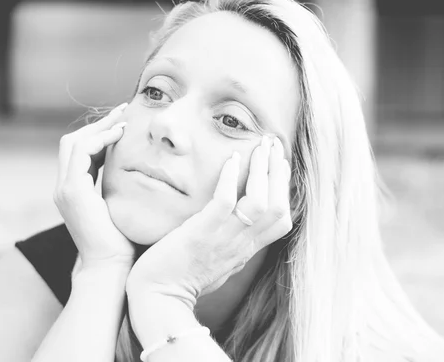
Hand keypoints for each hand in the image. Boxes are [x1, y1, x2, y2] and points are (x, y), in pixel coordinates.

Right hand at [53, 103, 135, 267]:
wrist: (111, 267)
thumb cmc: (123, 241)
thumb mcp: (122, 207)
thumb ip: (123, 188)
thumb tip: (145, 170)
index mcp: (75, 191)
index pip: (81, 152)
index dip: (101, 134)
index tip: (124, 123)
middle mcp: (65, 187)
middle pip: (73, 142)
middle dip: (99, 125)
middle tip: (123, 111)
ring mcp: (65, 189)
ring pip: (74, 142)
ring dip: (100, 127)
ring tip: (124, 119)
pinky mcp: (72, 191)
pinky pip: (81, 152)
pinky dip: (99, 139)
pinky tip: (120, 134)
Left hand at [126, 136, 292, 308]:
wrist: (158, 298)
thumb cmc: (182, 280)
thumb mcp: (219, 265)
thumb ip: (232, 246)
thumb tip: (239, 231)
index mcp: (246, 250)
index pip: (282, 220)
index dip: (285, 189)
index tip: (280, 164)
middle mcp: (241, 245)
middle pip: (278, 206)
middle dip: (279, 172)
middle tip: (274, 145)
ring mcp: (223, 239)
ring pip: (260, 201)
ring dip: (262, 170)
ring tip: (258, 146)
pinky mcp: (202, 233)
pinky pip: (225, 200)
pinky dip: (231, 178)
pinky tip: (231, 158)